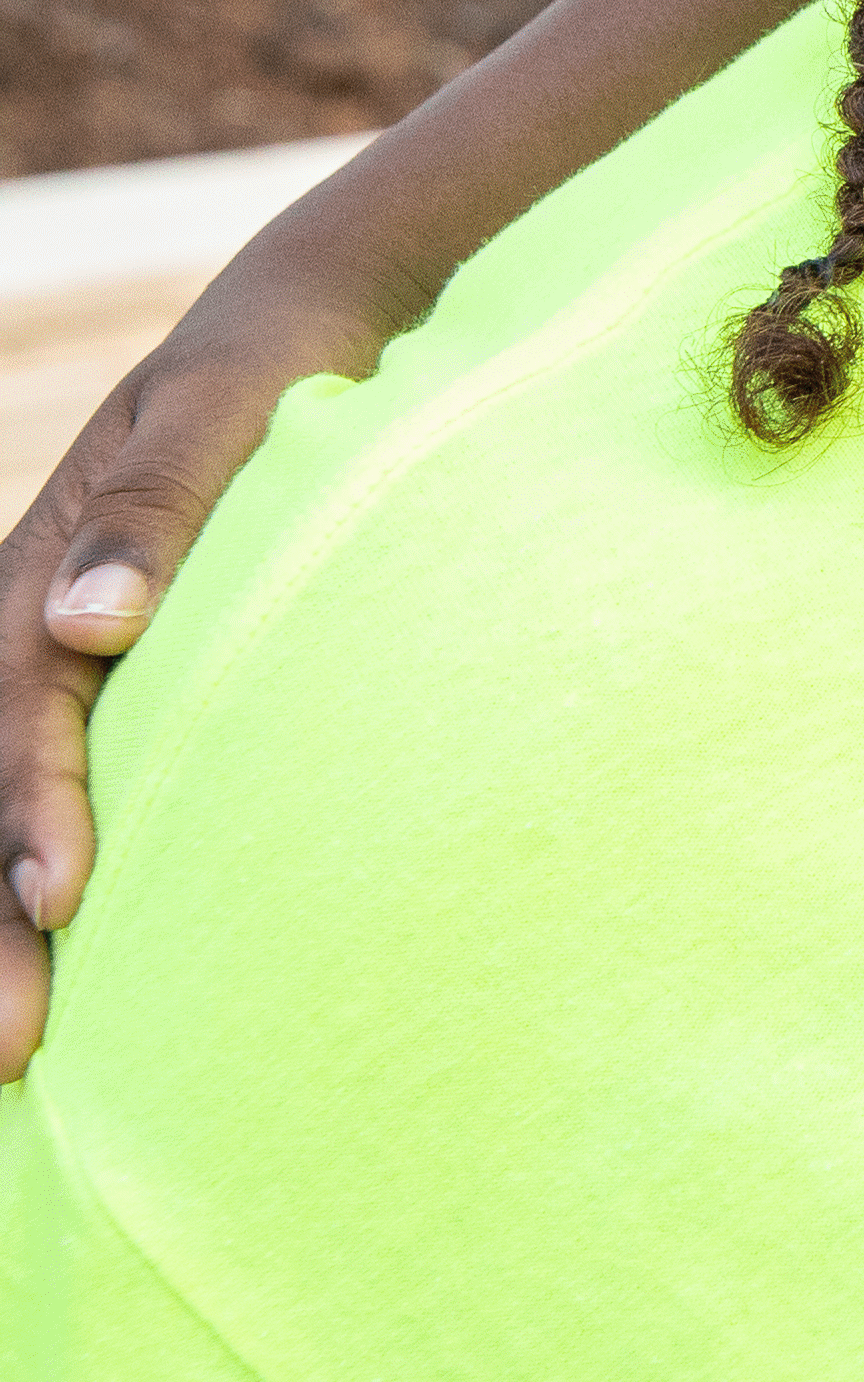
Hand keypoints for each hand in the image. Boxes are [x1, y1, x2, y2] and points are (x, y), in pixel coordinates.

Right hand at [0, 225, 413, 1074]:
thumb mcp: (227, 410)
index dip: (36, 804)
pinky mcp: (122, 694)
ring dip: (4, 931)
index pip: (23, 705)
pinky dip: (47, 886)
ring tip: (21, 1056)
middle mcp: (35, 629)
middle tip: (15, 1046)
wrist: (315, 325)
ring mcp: (68, 668)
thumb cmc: (284, 368)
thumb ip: (161, 505)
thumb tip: (90, 620)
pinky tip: (68, 983)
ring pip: (8, 813)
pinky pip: (71, 795)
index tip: (63, 897)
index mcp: (42, 570)